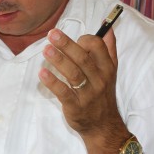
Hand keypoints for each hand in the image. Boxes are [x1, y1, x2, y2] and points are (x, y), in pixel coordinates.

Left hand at [38, 28, 127, 153]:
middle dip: (67, 44)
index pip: (98, 47)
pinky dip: (52, 82)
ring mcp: (87, 94)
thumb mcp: (111, 71)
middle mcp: (99, 79)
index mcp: (107, 68)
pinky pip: (63, 92)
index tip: (73, 38)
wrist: (103, 126)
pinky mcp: (75, 106)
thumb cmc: (103, 94)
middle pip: (83, 58)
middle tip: (52, 34)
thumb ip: (109, 48)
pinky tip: (42, 73)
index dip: (84, 39)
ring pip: (73, 74)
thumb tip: (107, 27)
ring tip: (46, 49)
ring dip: (59, 60)